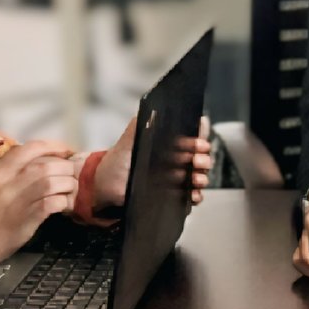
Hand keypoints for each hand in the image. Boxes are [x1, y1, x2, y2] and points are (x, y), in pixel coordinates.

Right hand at [0, 141, 78, 282]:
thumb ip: (12, 176)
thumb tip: (42, 168)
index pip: (31, 148)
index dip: (54, 146)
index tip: (66, 152)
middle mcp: (8, 182)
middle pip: (48, 164)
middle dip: (66, 169)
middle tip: (72, 177)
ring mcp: (16, 201)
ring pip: (53, 182)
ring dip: (68, 186)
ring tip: (70, 192)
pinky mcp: (24, 220)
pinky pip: (52, 203)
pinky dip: (63, 203)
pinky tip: (63, 207)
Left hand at [95, 115, 214, 208]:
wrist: (105, 188)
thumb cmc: (117, 162)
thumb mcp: (129, 140)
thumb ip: (140, 124)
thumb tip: (153, 111)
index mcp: (170, 145)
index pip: (194, 138)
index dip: (201, 139)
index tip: (198, 143)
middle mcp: (177, 162)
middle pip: (202, 158)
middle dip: (204, 159)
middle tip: (196, 160)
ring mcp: (177, 180)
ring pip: (200, 177)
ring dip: (202, 177)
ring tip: (195, 179)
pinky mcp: (173, 197)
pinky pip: (191, 197)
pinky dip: (196, 196)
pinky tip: (193, 194)